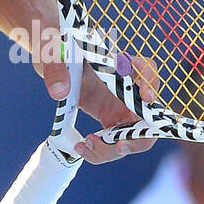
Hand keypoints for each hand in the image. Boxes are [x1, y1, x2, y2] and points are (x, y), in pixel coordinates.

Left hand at [39, 54, 157, 165]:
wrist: (55, 62)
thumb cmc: (59, 52)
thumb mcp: (53, 55)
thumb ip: (56, 68)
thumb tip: (59, 91)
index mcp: (117, 62)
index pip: (145, 68)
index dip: (150, 83)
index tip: (146, 97)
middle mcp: (127, 87)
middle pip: (150, 114)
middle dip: (140, 136)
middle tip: (119, 146)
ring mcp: (121, 105)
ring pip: (133, 135)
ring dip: (113, 149)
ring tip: (86, 145)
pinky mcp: (110, 119)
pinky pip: (115, 142)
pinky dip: (101, 151)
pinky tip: (81, 148)